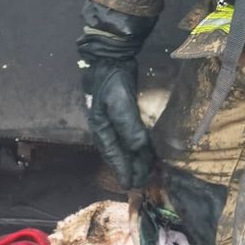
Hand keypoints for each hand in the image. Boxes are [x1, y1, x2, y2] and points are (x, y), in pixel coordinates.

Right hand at [82, 56, 155, 188]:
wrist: (109, 59)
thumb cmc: (111, 82)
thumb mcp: (119, 103)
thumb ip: (129, 126)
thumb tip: (139, 148)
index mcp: (101, 129)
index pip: (114, 155)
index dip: (123, 170)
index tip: (130, 185)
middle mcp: (105, 128)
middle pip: (117, 154)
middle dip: (128, 168)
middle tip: (140, 182)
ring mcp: (111, 121)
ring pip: (122, 146)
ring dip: (132, 159)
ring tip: (142, 171)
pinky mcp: (120, 113)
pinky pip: (127, 136)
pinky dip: (135, 146)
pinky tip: (141, 150)